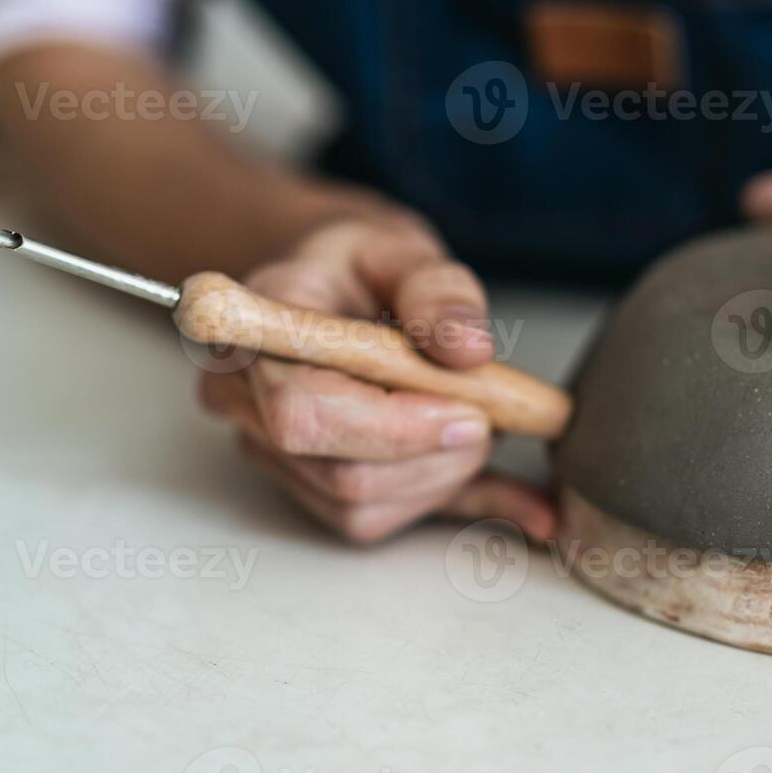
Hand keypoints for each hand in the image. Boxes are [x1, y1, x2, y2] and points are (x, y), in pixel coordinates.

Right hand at [198, 212, 555, 543]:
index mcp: (254, 336)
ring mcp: (273, 455)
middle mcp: (247, 405)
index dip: (393, 427)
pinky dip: (459, 503)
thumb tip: (468, 346)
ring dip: (447, 476)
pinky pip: (387, 521)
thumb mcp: (401, 251)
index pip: (302, 412)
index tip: (470, 411)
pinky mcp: (312, 490)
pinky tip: (525, 504)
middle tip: (494, 412)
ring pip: (364, 508)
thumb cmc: (356, 267)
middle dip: (436, 455)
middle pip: (340, 474)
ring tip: (482, 419)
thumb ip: (438, 289)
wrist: (338, 288)